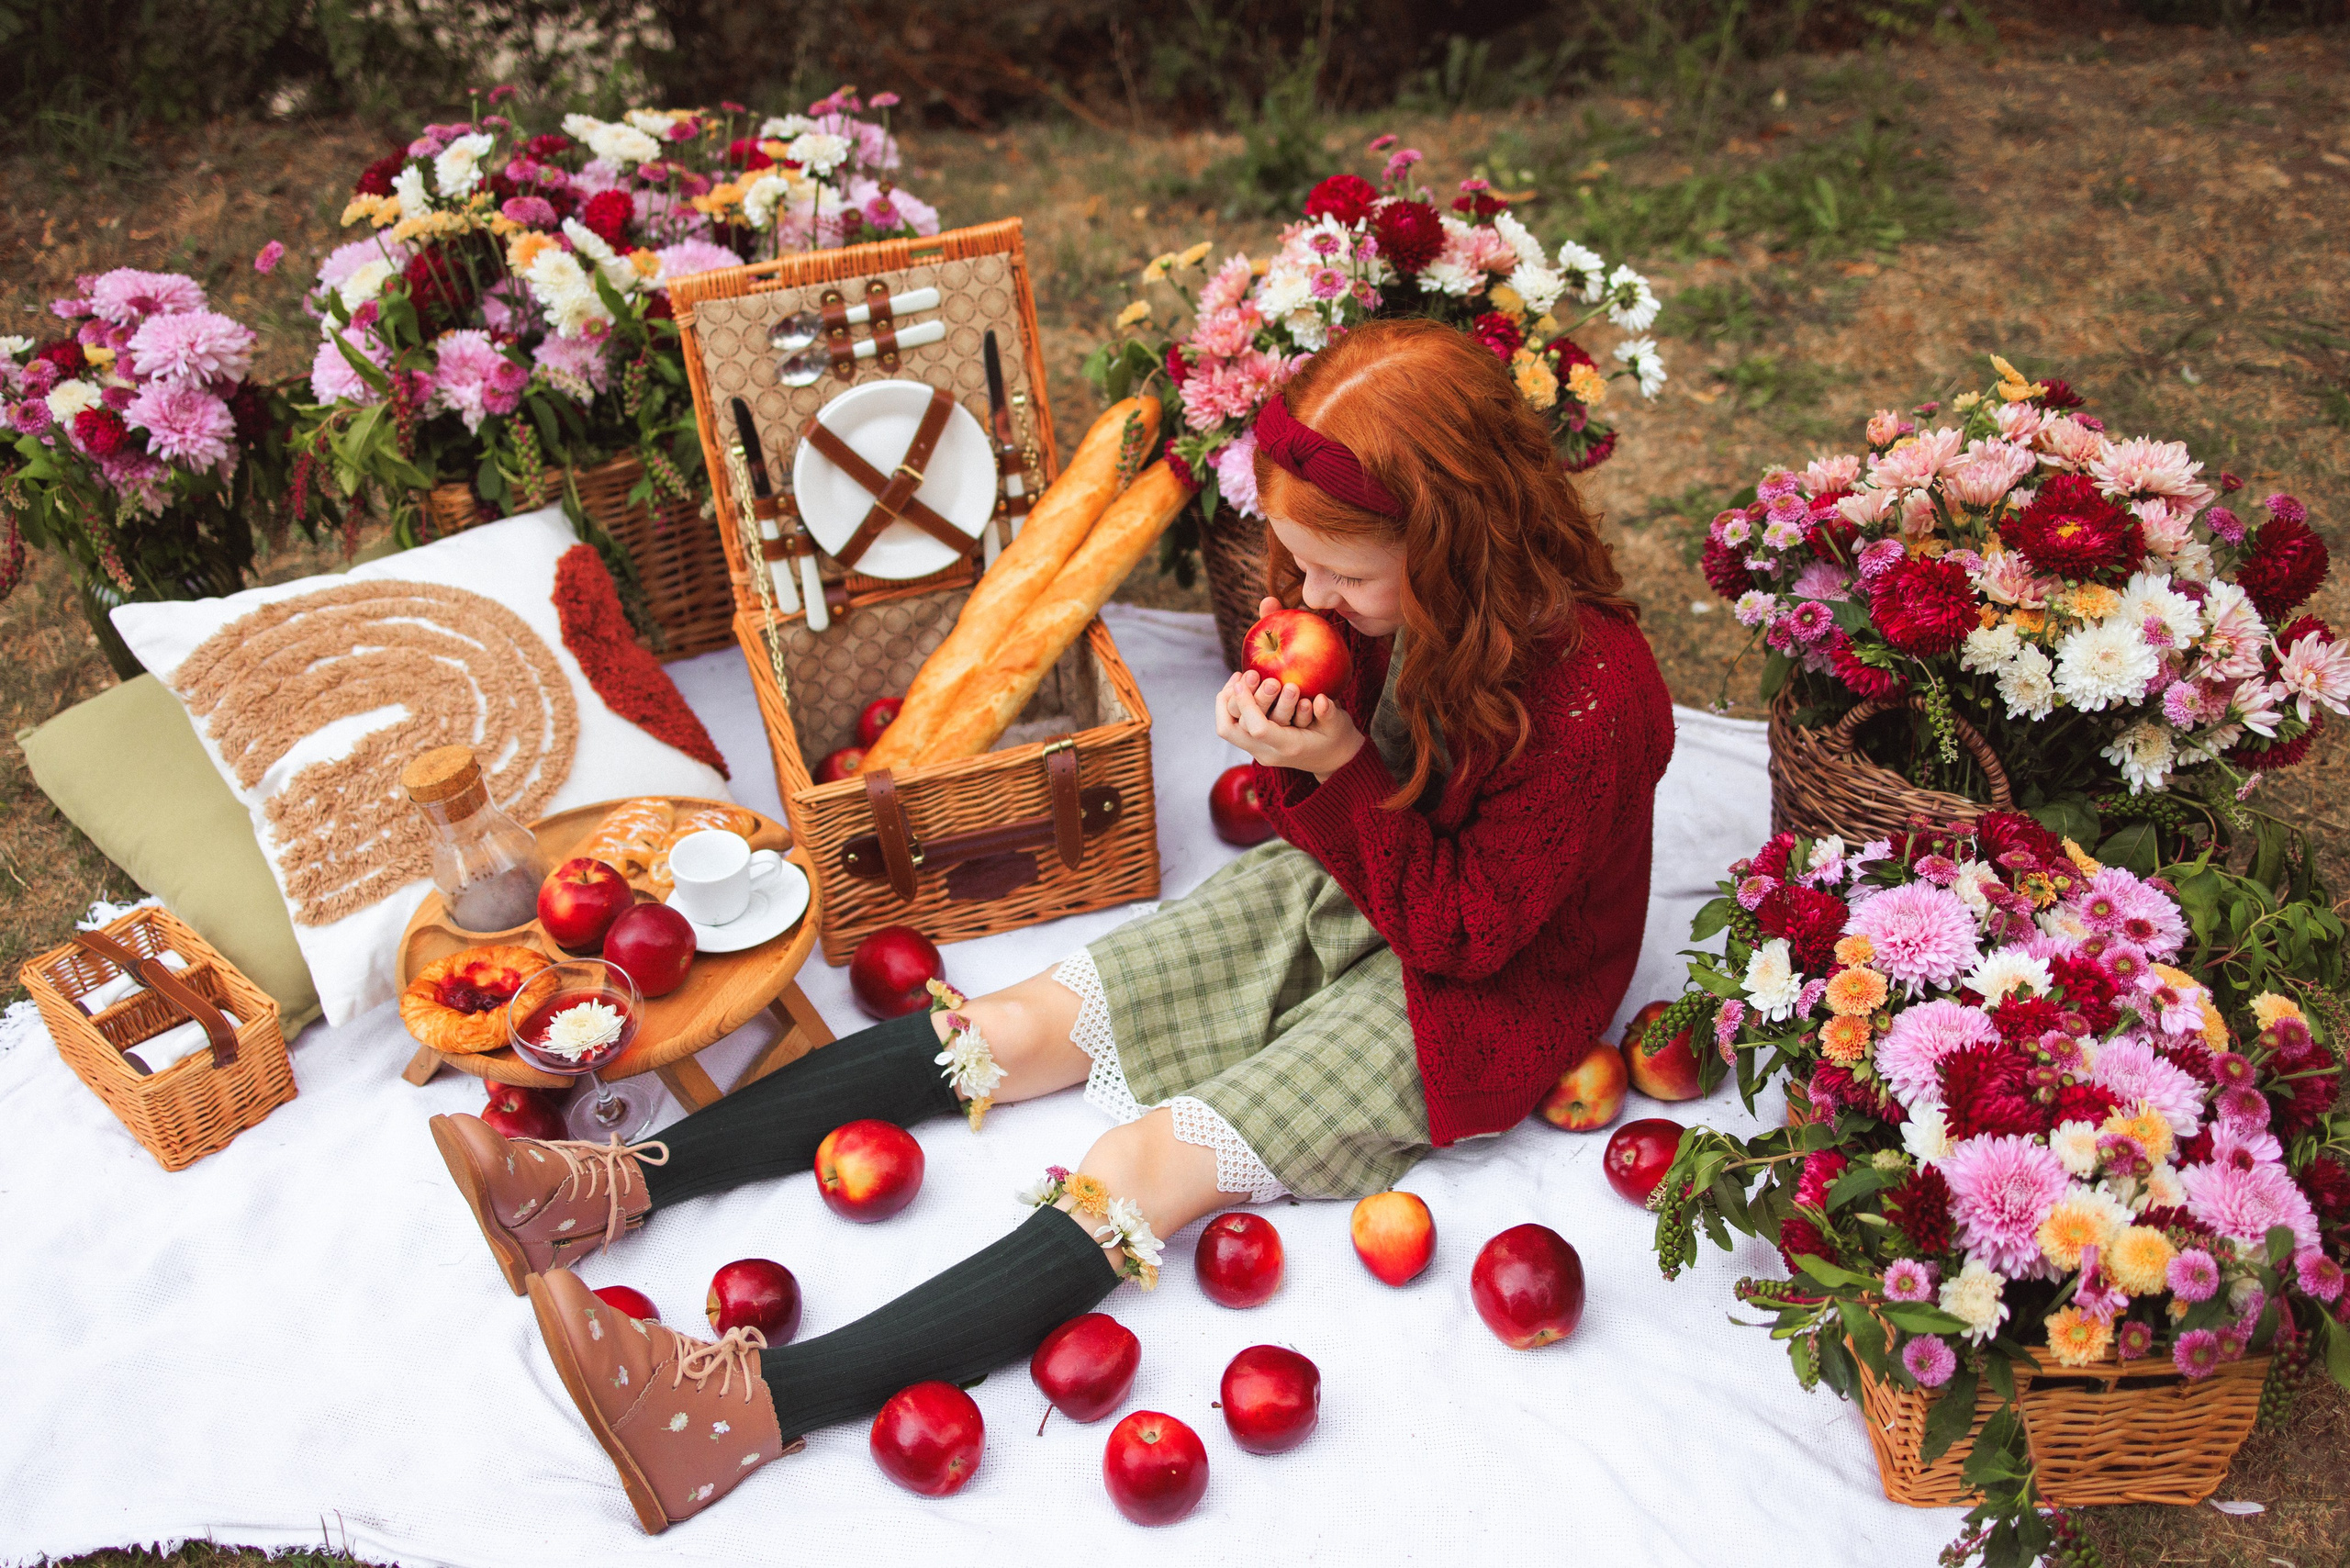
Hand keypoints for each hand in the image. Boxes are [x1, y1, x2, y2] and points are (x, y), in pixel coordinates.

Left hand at [1214, 670, 1363, 781]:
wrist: (1330, 760)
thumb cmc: (1336, 738)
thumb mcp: (1339, 725)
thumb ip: (1329, 714)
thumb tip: (1320, 699)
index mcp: (1289, 747)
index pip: (1259, 730)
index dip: (1249, 704)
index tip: (1247, 679)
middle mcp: (1268, 752)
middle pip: (1237, 729)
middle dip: (1238, 698)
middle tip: (1250, 674)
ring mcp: (1258, 750)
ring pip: (1228, 729)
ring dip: (1228, 701)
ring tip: (1239, 677)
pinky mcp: (1254, 744)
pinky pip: (1231, 727)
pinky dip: (1228, 706)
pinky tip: (1237, 685)